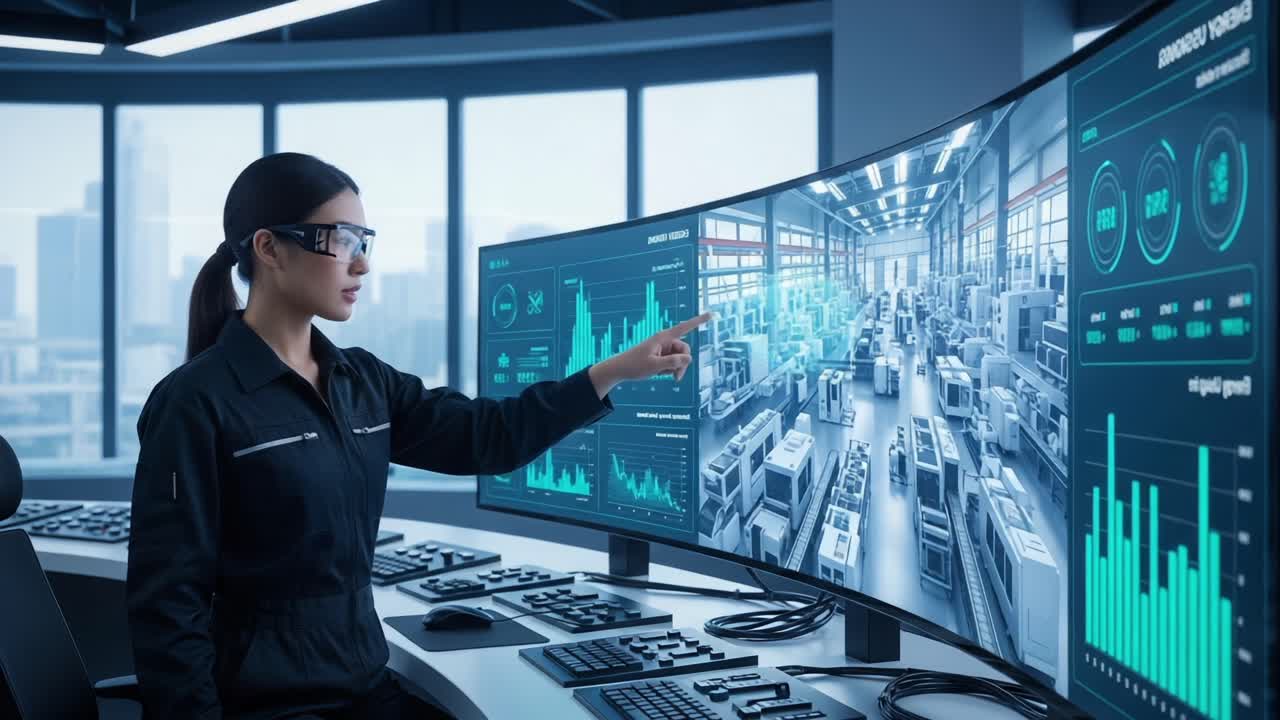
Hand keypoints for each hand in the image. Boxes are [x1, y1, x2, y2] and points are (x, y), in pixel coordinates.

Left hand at [588, 311, 714, 397]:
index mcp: (663, 338)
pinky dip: (671, 370)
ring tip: (667, 377)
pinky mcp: (662, 356)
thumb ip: (672, 362)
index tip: (711, 314)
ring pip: (681, 358)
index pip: (684, 327)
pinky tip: (661, 374)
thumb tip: (689, 359)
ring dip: (677, 369)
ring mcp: (664, 349)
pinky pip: (674, 362)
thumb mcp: (654, 366)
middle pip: (685, 350)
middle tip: (676, 378)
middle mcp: (665, 341)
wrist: (621, 370)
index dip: (699, 321)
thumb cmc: (634, 365)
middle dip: (683, 364)